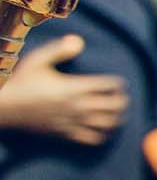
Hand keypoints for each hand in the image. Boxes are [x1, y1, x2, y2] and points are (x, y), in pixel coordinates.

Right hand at [0, 35, 127, 144]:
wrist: (4, 108)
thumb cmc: (21, 82)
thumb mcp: (37, 60)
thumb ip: (59, 49)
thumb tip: (78, 41)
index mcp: (74, 87)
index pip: (109, 86)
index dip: (118, 83)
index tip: (117, 82)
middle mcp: (78, 106)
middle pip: (115, 106)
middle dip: (122, 100)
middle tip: (120, 97)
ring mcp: (73, 122)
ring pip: (108, 124)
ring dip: (117, 118)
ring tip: (116, 113)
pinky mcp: (66, 134)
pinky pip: (93, 139)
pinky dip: (103, 135)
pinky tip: (102, 129)